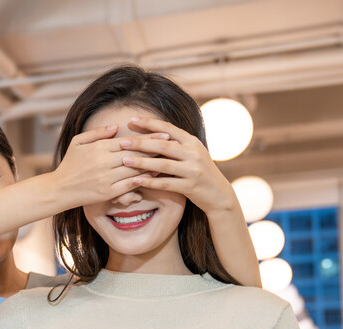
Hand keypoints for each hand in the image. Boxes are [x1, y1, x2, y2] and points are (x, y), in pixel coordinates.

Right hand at [50, 125, 170, 209]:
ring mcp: (106, 178)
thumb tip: (115, 126)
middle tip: (173, 144)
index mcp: (99, 148)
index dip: (148, 136)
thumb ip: (97, 133)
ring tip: (168, 160)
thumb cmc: (69, 164)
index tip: (164, 132)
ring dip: (153, 165)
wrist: (59, 189)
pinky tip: (153, 177)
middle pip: (136, 154)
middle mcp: (104, 162)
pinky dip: (142, 181)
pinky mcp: (107, 193)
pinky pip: (128, 186)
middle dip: (156, 148)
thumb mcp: (78, 142)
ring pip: (134, 169)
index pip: (129, 140)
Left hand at [117, 117, 238, 214]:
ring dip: (142, 162)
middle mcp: (194, 153)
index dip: (150, 123)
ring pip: (163, 164)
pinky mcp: (191, 187)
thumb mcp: (192, 154)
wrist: (219, 194)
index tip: (132, 120)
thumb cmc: (200, 172)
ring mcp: (193, 170)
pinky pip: (166, 184)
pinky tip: (136, 181)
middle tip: (122, 142)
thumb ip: (176, 145)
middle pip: (163, 145)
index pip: (168, 128)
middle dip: (141, 143)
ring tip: (125, 160)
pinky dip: (150, 182)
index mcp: (192, 142)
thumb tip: (151, 134)